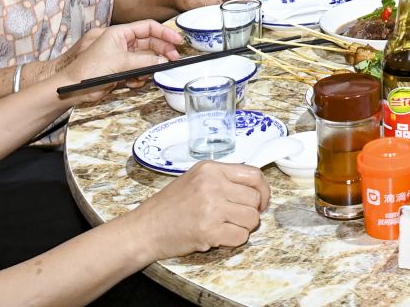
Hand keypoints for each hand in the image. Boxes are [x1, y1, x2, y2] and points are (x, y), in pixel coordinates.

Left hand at [48, 22, 182, 104]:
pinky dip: (140, 78)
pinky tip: (133, 83)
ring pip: (145, 59)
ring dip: (149, 68)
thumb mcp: (120, 61)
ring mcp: (122, 57)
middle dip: (161, 52)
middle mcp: (122, 43)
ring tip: (144, 76)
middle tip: (173, 60)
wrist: (74, 88)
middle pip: (150, 43)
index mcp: (120, 33)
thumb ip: (144, 60)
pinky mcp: (121, 71)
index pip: (148, 27)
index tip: (177, 40)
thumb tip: (163, 60)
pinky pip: (139, 71)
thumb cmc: (89, 69)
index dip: (164, 33)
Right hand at [120, 159, 269, 259]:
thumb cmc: (169, 206)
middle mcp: (213, 185)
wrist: (145, 228)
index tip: (261, 201)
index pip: (254, 175)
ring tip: (225, 227)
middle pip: (255, 199)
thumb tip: (253, 189)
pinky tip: (218, 237)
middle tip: (237, 217)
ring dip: (243, 227)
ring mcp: (211, 208)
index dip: (263, 190)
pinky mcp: (209, 231)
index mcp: (211, 169)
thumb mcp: (195, 179)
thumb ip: (223, 179)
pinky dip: (234, 240)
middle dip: (251, 212)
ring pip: (251, 219)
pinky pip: (240, 237)